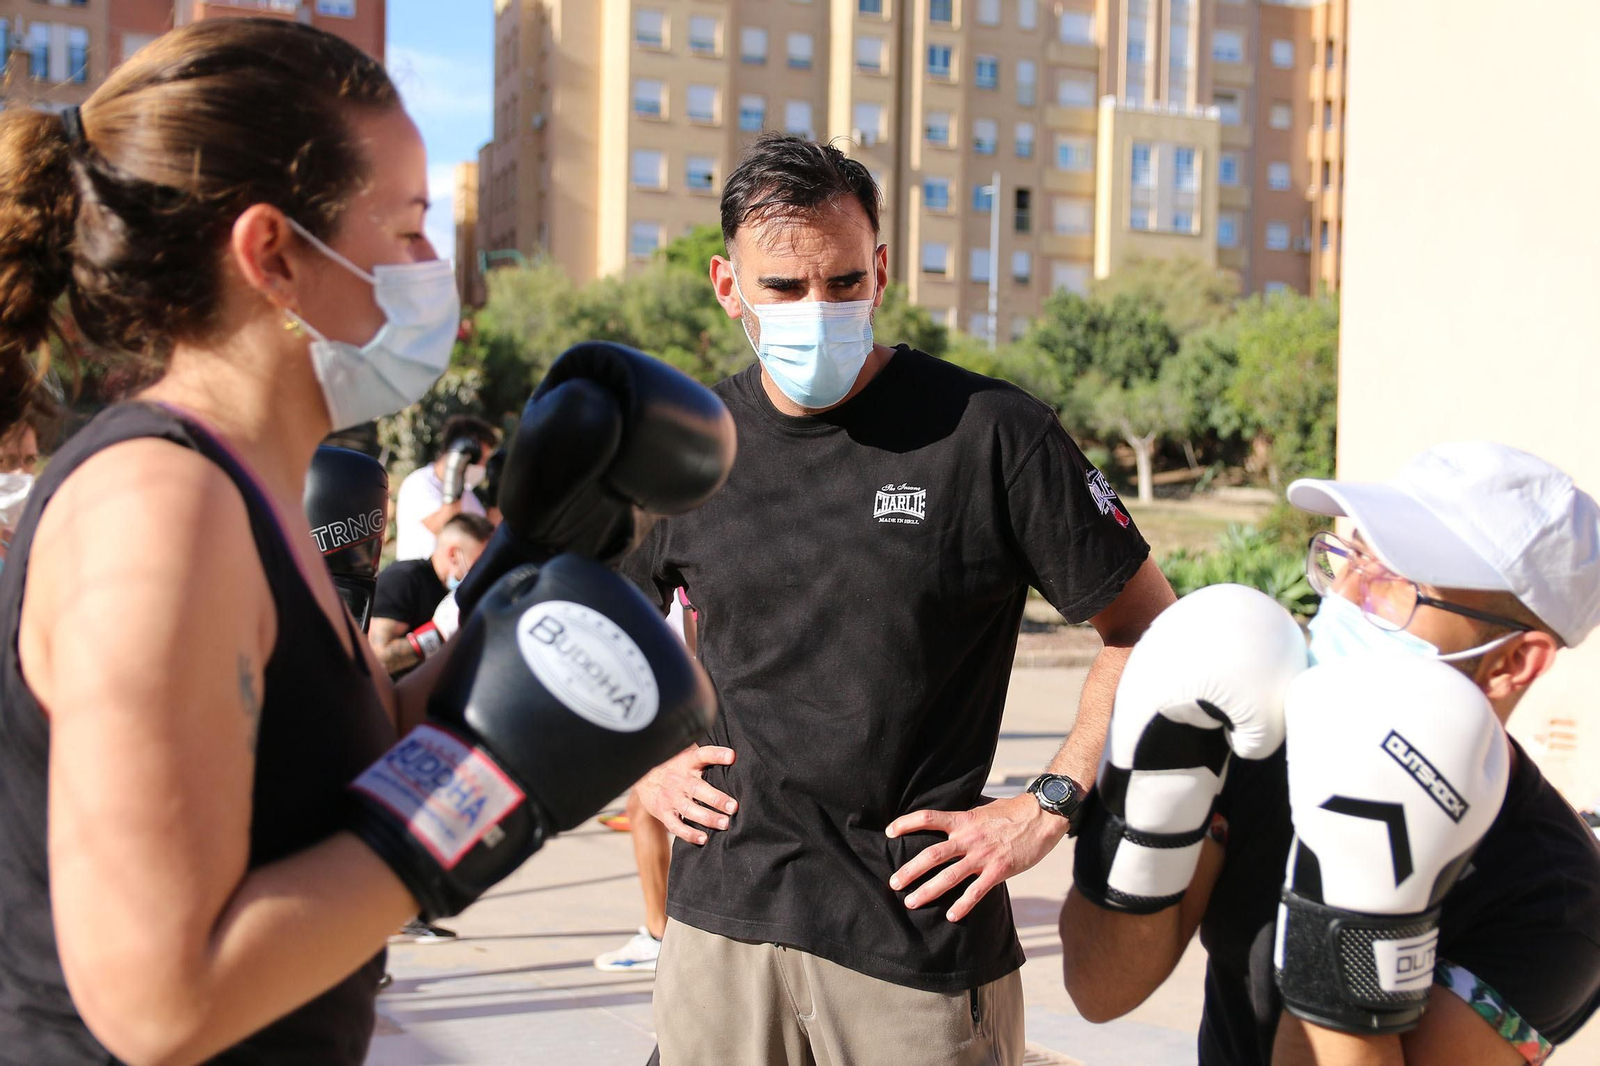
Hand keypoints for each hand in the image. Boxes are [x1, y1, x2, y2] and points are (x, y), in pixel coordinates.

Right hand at [636, 744, 738, 844]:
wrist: (642, 774)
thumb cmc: (673, 764)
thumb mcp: (685, 753)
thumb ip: (705, 754)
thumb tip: (734, 752)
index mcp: (686, 761)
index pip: (702, 755)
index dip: (717, 754)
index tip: (731, 756)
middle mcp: (679, 779)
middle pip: (698, 788)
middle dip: (717, 799)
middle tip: (734, 807)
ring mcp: (670, 797)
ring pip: (689, 809)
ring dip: (708, 818)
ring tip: (724, 824)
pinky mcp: (663, 812)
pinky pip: (676, 826)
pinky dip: (689, 834)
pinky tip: (703, 839)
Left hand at [886, 793, 1066, 921]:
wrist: (1042, 817)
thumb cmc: (1012, 811)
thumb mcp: (983, 808)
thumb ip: (965, 816)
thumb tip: (949, 818)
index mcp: (964, 820)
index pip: (929, 818)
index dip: (907, 823)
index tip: (889, 831)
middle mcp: (969, 838)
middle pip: (932, 855)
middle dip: (910, 870)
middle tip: (893, 883)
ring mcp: (983, 856)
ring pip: (949, 877)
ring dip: (928, 891)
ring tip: (911, 902)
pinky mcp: (999, 871)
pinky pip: (976, 892)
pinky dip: (963, 905)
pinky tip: (951, 916)